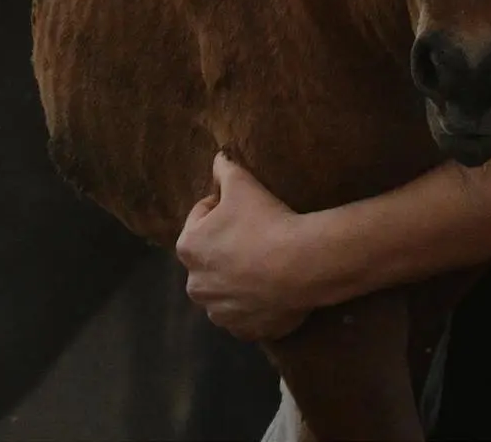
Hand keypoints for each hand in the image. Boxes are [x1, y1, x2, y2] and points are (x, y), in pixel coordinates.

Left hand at [175, 152, 311, 341]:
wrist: (302, 265)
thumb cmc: (266, 220)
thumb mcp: (242, 183)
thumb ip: (223, 167)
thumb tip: (218, 159)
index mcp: (188, 248)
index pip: (202, 218)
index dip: (225, 208)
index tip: (249, 209)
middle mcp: (196, 285)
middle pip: (211, 258)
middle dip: (228, 247)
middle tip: (259, 235)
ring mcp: (220, 313)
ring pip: (226, 289)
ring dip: (239, 278)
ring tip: (268, 263)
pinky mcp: (244, 331)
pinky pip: (246, 314)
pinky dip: (255, 304)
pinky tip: (273, 288)